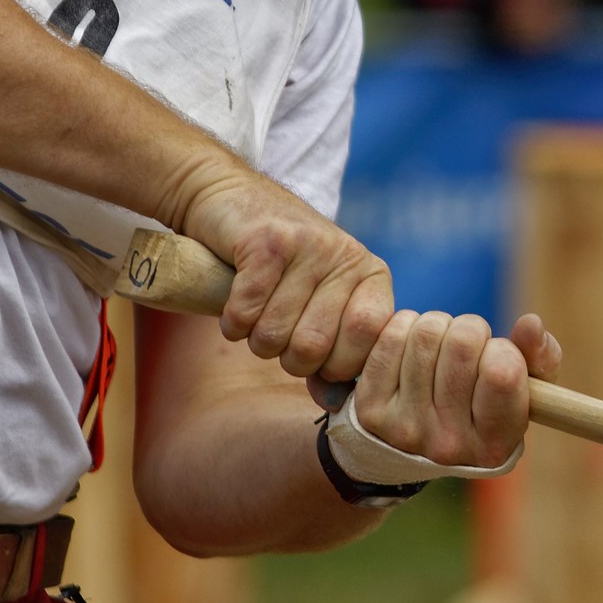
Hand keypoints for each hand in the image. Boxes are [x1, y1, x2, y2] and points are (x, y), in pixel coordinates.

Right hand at [173, 169, 393, 383]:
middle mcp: (347, 258)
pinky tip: (236, 304)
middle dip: (287, 357)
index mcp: (371, 276)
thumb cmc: (279, 269)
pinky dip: (232, 322)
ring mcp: (308, 247)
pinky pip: (245, 313)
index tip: (316, 356)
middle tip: (278, 333)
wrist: (230, 198)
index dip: (334, 364)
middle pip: (315, 347)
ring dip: (255, 338)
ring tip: (257, 314)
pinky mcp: (266, 242)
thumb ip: (331, 354)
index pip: (368, 341)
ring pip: (274, 335)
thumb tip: (333, 403)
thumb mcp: (317, 302)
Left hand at [347, 310, 566, 469]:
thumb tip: (530, 322)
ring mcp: (405, 428)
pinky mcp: (370, 407)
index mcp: (493, 445)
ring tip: (440, 346)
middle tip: (467, 348)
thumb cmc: (478, 408)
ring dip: (439, 325)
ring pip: (428, 332)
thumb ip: (540, 358)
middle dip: (472, 331)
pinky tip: (411, 345)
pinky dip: (406, 325)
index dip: (503, 351)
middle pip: (464, 344)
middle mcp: (448, 444)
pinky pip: (392, 335)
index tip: (496, 360)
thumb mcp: (521, 393)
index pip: (502, 372)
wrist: (407, 448)